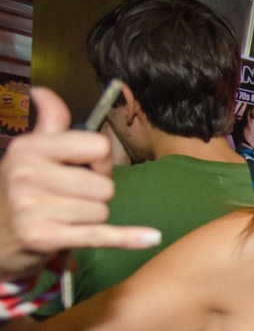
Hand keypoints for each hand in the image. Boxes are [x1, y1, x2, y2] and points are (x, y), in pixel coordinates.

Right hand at [0, 87, 160, 280]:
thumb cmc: (24, 191)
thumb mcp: (30, 153)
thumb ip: (49, 124)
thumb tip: (43, 91)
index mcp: (30, 148)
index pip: (97, 147)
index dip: (100, 161)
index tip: (84, 169)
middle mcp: (27, 175)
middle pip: (104, 186)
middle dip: (96, 196)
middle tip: (70, 200)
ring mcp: (32, 208)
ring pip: (102, 212)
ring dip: (91, 219)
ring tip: (65, 218)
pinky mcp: (42, 237)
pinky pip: (100, 236)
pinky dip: (127, 239)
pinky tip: (151, 238)